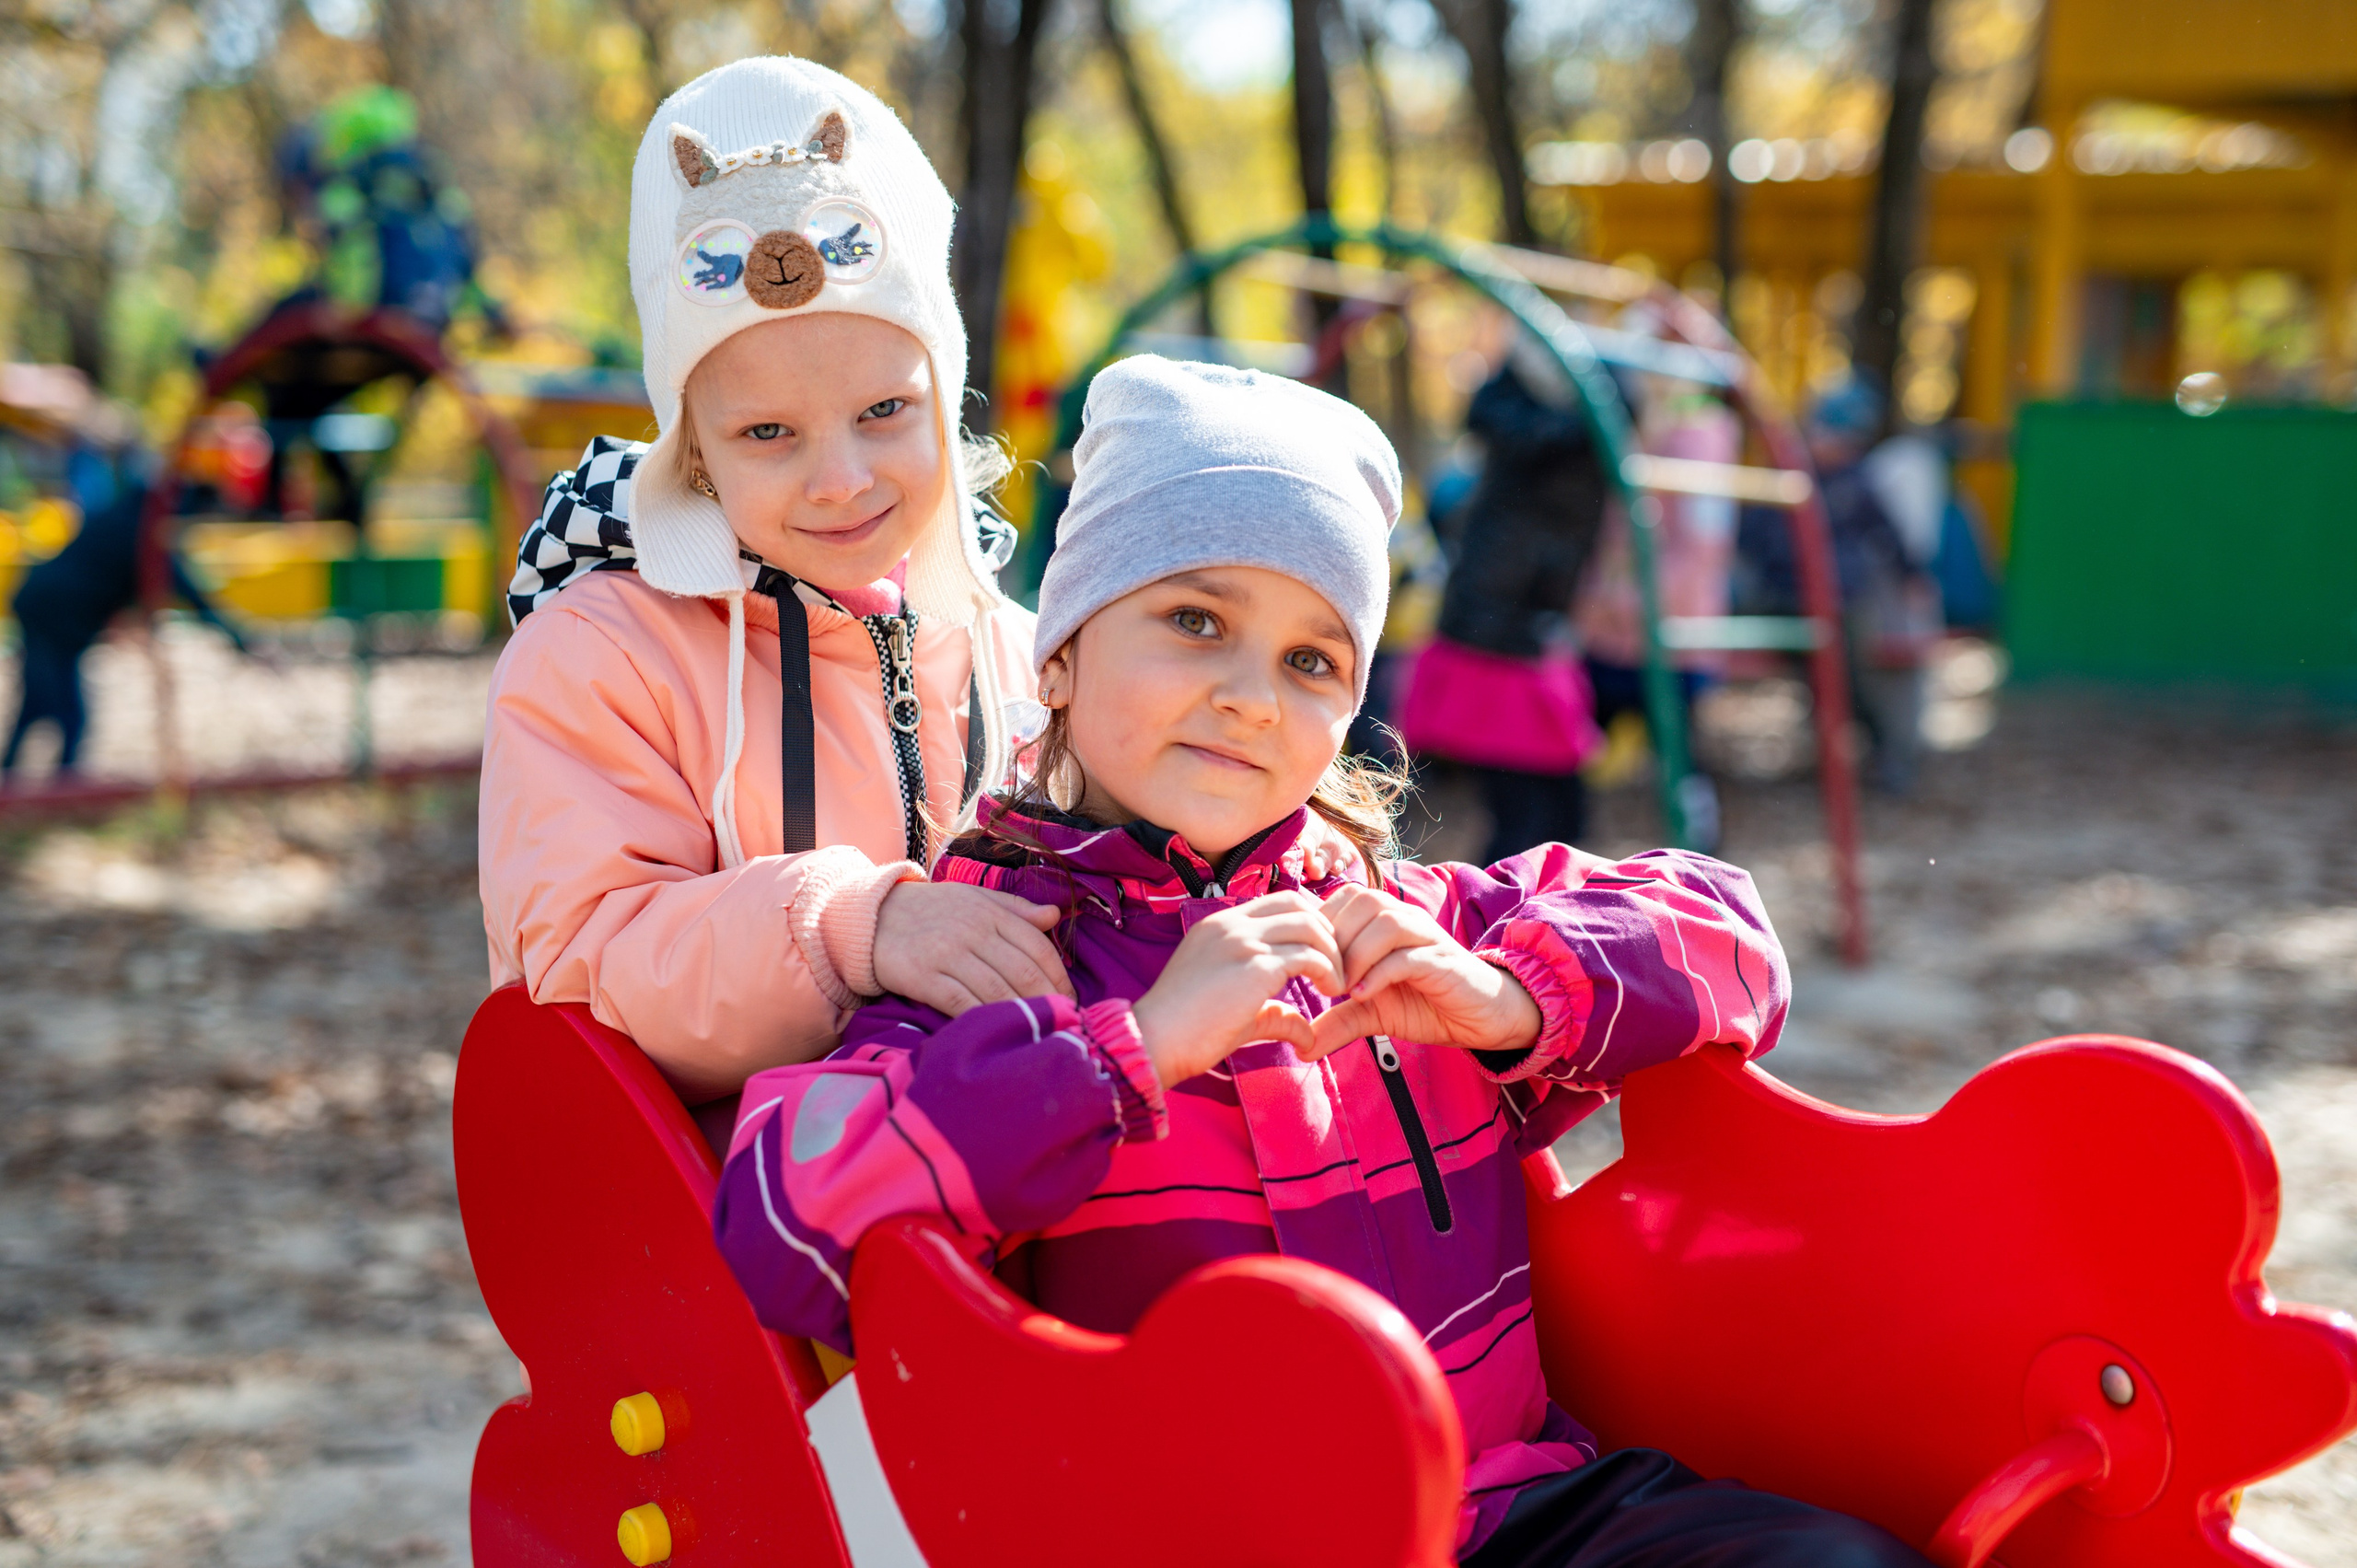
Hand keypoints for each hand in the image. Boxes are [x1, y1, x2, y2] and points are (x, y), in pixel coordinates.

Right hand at [872, 881, 1072, 1015]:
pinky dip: (983, 1018)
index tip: (1070, 999)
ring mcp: (947, 952)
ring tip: (1037, 1033)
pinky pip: (961, 1002)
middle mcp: (973, 930)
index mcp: (990, 912)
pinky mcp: (923, 975)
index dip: (1059, 976)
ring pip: (997, 989)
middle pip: (1023, 971)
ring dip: (1021, 1014)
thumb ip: (1015, 909)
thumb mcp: (973, 898)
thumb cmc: (930, 910)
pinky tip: (997, 1031)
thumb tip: (1056, 915)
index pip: (1038, 946)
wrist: (870, 916)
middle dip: (1047, 1001)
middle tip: (1060, 1022)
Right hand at [1130, 891, 1345, 1087]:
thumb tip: (1307, 1035)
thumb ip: (1275, 1013)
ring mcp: (1242, 941)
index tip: (1321, 956)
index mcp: (1219, 926)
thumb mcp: (1237, 1013)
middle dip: (1326, 932)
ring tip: (1336, 984)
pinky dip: (1328, 971)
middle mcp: (1230, 924)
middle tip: (1336, 967)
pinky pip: (1309, 956)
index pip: (1278, 902)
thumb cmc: (1187, 1031)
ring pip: (1309, 925)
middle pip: (1298, 904)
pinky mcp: (1255, 966)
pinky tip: (1330, 993)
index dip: (1308, 924)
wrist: (1155, 1041)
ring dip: (1332, 952)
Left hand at [1306, 884, 1542, 1060]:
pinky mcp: (1442, 961)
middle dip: (1333, 939)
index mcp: (1384, 920)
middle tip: (1322, 981)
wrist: (1480, 1017)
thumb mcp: (1373, 1014)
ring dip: (1355, 954)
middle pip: (1360, 900)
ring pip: (1383, 921)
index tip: (1306, 965)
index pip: (1342, 898)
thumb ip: (1338, 1021)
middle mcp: (1405, 918)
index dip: (1318, 927)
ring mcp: (1426, 937)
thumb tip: (1302, 1048)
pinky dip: (1379, 972)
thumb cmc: (1426, 1004)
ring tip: (1342, 990)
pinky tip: (1363, 996)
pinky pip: (1407, 955)